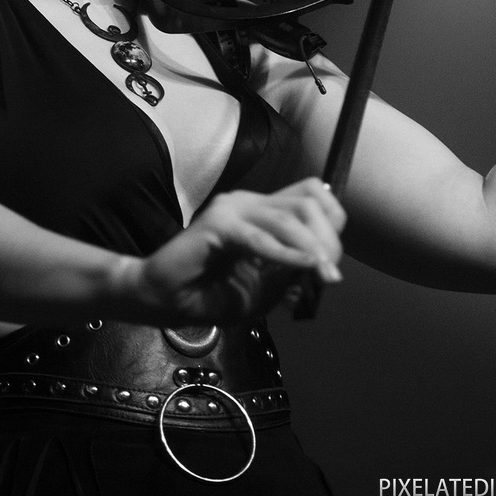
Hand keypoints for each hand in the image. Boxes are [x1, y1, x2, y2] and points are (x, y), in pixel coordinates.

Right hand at [131, 178, 345, 324]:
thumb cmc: (209, 295)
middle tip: (329, 275)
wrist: (163, 299)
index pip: (311, 196)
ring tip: (324, 275)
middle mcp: (249, 202)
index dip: (331, 225)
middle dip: (328, 239)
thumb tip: (320, 264)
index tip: (331, 264)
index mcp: (260, 211)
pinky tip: (303, 267)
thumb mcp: (263, 289)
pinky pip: (259, 237)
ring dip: (312, 248)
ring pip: (288, 217)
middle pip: (307, 202)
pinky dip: (285, 254)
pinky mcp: (217, 224)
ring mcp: (232, 209)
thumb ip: (290, 273)